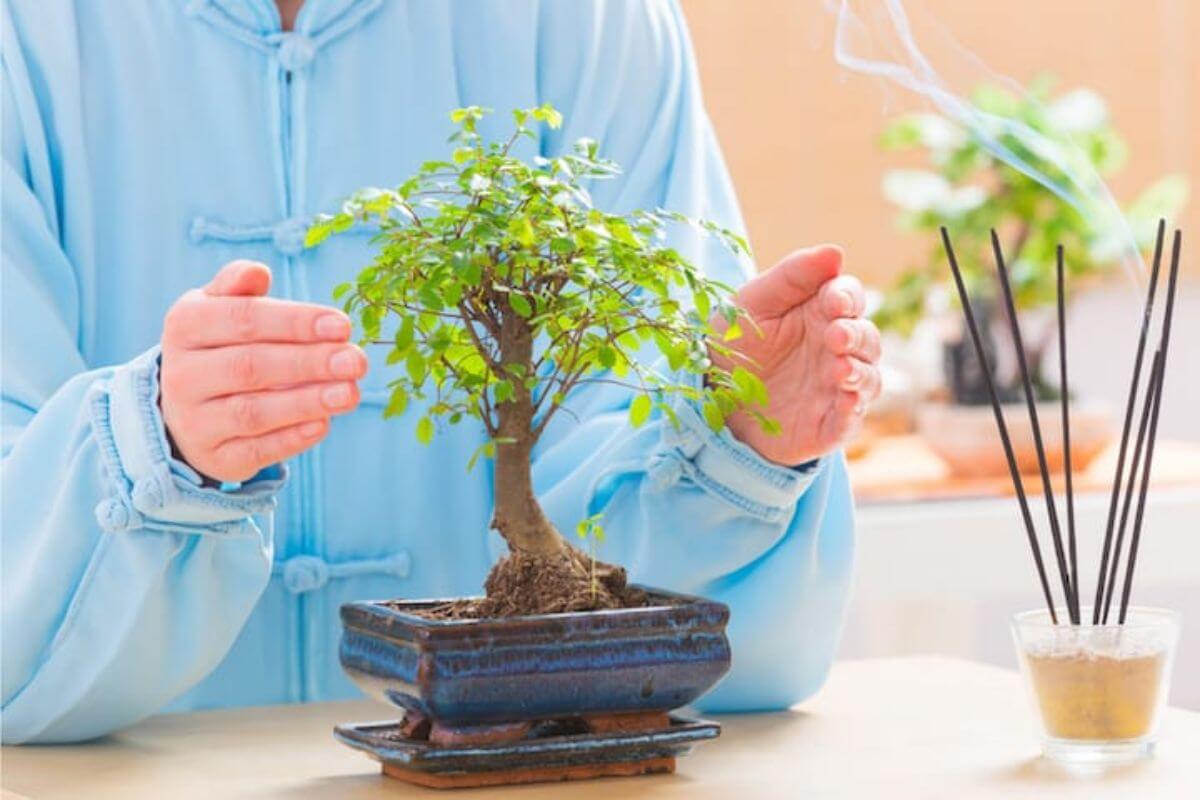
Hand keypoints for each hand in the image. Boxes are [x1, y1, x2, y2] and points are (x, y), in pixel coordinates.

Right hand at [160, 260, 367, 482]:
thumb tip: (257, 271)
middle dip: (309, 363)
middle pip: (251, 367)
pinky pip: (255, 451)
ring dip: (306, 402)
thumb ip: (238, 288)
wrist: (185, 409)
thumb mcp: (218, 309)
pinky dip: (291, 438)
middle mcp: (182, 375)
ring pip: (253, 412)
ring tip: (350, 393)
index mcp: (185, 327)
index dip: (295, 322)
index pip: (242, 320)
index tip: (342, 326)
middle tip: (356, 360)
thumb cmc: (219, 347)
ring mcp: (194, 421)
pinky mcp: (214, 458)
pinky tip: (324, 424)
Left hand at [715, 245, 881, 465]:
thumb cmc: (733, 343)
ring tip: (838, 368)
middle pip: (866, 338)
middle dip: (856, 334)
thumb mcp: (753, 303)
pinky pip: (851, 419)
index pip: (850, 298)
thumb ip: (792, 276)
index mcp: (821, 314)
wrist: (708, 396)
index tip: (834, 300)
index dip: (848, 297)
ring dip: (860, 371)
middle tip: (835, 335)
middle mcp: (835, 350)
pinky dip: (852, 410)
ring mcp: (835, 388)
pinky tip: (844, 399)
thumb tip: (835, 252)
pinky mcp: (828, 425)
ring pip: (868, 377)